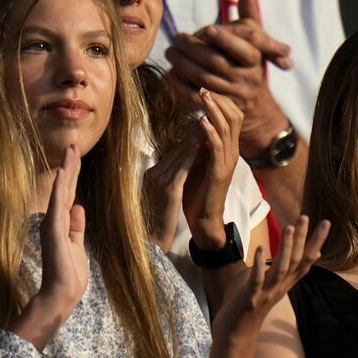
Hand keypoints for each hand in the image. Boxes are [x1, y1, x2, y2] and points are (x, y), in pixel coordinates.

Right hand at [9, 145, 88, 349]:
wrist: (62, 293)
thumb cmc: (70, 274)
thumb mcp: (78, 245)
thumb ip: (77, 226)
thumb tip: (79, 207)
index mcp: (62, 224)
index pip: (70, 194)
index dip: (73, 176)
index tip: (76, 157)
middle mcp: (55, 220)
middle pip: (66, 187)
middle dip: (71, 166)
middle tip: (73, 143)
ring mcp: (53, 223)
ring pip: (62, 190)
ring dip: (67, 169)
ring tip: (71, 149)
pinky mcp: (54, 229)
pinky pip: (58, 203)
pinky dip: (61, 186)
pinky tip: (64, 171)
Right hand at [143, 128, 201, 251]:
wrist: (150, 239)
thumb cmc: (157, 219)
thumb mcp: (161, 194)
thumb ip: (169, 178)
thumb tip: (183, 164)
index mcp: (152, 174)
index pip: (173, 152)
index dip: (188, 139)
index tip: (201, 125)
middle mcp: (154, 174)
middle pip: (176, 149)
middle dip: (192, 133)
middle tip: (207, 118)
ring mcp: (160, 181)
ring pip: (179, 154)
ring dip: (194, 138)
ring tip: (207, 125)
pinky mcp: (169, 190)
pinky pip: (183, 168)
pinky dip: (192, 154)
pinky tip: (202, 145)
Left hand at [165, 0, 291, 156]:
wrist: (253, 105)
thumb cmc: (249, 65)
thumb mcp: (254, 42)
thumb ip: (249, 17)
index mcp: (255, 62)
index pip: (244, 50)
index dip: (227, 40)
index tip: (209, 29)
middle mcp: (246, 81)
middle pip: (218, 63)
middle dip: (196, 50)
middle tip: (178, 38)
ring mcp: (231, 97)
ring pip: (205, 80)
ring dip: (184, 66)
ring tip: (170, 52)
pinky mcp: (216, 109)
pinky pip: (197, 99)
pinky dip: (182, 87)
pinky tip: (170, 74)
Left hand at [182, 89, 244, 247]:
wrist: (204, 219)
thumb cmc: (199, 191)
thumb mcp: (201, 161)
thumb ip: (202, 144)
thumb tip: (197, 122)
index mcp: (229, 148)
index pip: (233, 116)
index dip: (222, 101)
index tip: (205, 90)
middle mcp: (232, 152)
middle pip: (234, 117)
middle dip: (219, 101)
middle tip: (204, 89)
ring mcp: (228, 161)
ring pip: (227, 128)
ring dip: (214, 110)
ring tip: (203, 97)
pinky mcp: (219, 172)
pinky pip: (217, 146)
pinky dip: (209, 131)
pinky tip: (200, 121)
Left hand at [212, 216, 329, 342]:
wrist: (235, 333)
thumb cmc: (248, 305)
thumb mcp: (264, 282)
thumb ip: (274, 268)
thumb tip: (286, 253)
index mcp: (285, 282)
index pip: (306, 259)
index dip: (317, 241)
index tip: (325, 222)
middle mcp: (280, 286)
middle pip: (297, 260)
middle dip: (303, 238)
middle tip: (307, 216)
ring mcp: (266, 292)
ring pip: (281, 268)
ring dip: (286, 248)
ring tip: (290, 227)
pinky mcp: (250, 298)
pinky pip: (257, 279)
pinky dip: (260, 264)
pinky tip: (261, 248)